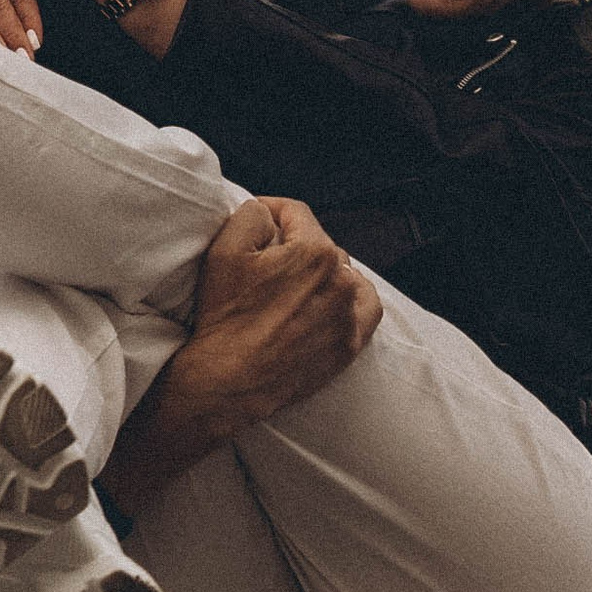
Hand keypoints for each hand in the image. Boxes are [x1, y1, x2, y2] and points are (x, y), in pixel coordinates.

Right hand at [105, 198, 381, 509]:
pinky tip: (336, 298)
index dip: (271, 212)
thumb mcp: (225, 249)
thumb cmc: (225, 315)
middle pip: (320, 245)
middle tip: (268, 260)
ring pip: (344, 274)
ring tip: (298, 281)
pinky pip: (366, 309)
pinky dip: (354, 299)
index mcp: (315, 252)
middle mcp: (341, 280)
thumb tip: (270, 213)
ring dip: (325, 271)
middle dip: (296, 246)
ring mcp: (348, 316)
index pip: (296, 214)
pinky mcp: (349, 345)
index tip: (258, 222)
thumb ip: (253, 214)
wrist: (229, 380)